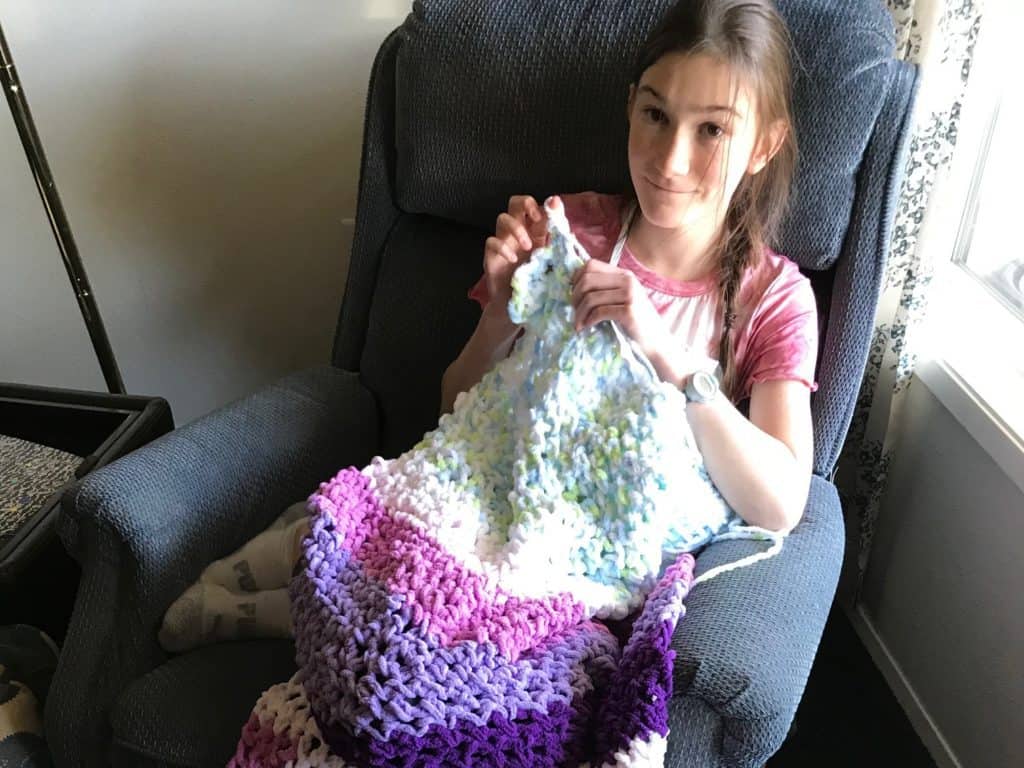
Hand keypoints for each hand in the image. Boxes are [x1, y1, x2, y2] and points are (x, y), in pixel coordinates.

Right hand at [483, 195, 560, 309]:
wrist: (518, 309)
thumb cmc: (536, 286)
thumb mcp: (553, 263)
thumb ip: (559, 244)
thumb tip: (570, 229)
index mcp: (535, 233)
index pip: (537, 208)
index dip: (545, 205)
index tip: (553, 210)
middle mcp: (518, 234)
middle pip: (515, 203)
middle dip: (526, 204)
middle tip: (537, 218)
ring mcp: (503, 243)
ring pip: (502, 218)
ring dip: (517, 228)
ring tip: (528, 247)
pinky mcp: (491, 257)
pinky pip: (491, 241)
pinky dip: (503, 247)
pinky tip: (513, 259)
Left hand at [571, 259, 682, 386]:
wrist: (657, 342)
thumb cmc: (635, 323)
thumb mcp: (622, 299)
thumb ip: (605, 289)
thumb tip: (573, 287)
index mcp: (624, 274)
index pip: (591, 265)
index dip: (576, 279)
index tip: (574, 295)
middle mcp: (628, 280)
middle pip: (587, 280)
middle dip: (574, 297)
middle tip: (574, 313)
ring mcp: (630, 295)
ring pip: (590, 298)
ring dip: (579, 313)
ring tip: (578, 324)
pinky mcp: (629, 311)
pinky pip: (599, 312)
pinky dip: (588, 320)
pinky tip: (586, 327)